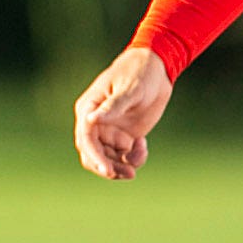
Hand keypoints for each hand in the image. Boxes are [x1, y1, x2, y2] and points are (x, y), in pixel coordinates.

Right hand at [74, 47, 172, 179]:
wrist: (157, 70)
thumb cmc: (139, 73)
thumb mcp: (129, 89)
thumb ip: (112, 106)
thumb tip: (90, 119)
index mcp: (89, 109)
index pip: (85, 139)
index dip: (94, 156)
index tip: (107, 170)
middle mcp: (95, 123)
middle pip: (92, 155)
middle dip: (108, 167)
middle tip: (129, 173)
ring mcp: (109, 132)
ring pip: (108, 160)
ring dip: (122, 166)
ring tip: (140, 156)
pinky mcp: (124, 137)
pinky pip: (123, 157)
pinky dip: (133, 159)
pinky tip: (143, 145)